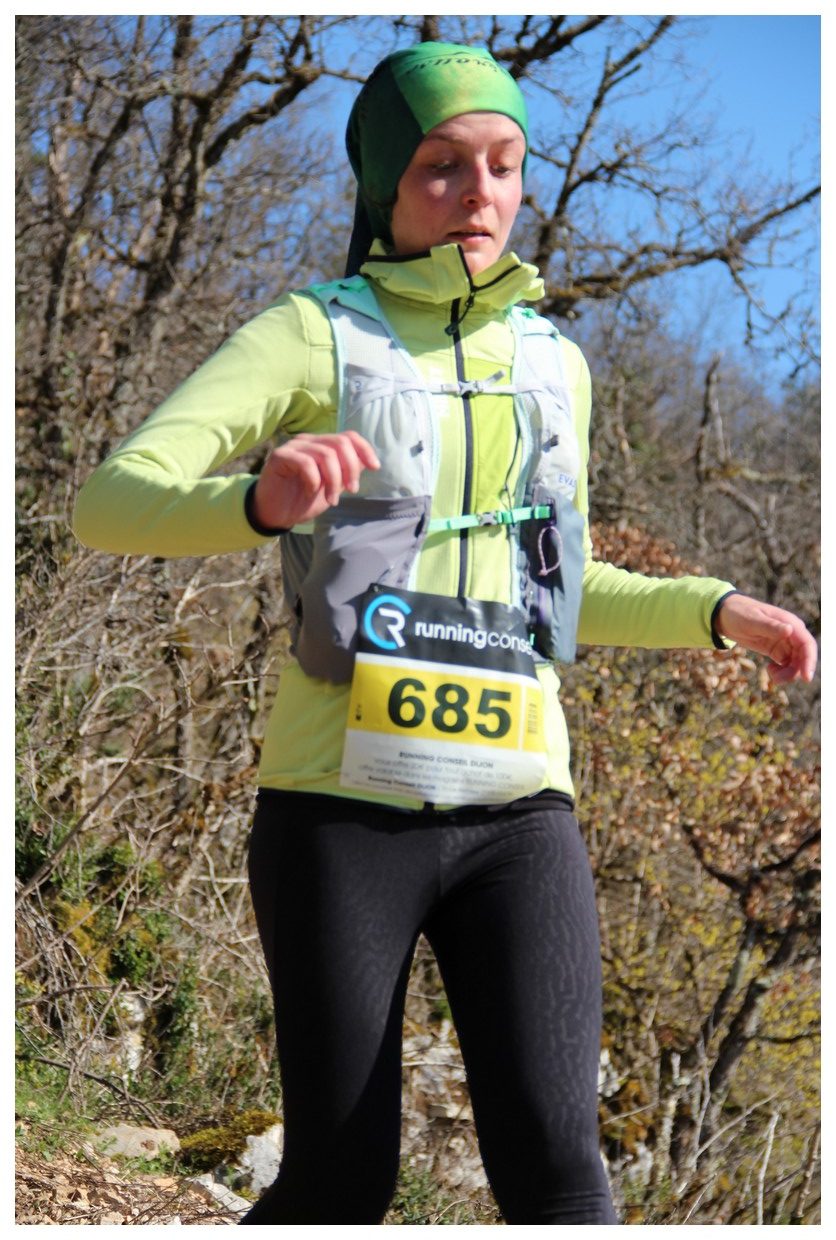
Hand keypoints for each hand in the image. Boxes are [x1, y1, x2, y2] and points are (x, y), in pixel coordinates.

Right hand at [252, 431, 379, 528]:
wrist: (276, 514)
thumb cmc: (303, 499)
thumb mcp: (333, 487)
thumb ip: (348, 473)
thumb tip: (368, 462)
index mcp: (322, 445)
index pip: (349, 436)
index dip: (364, 449)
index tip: (375, 467)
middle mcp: (309, 441)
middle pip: (340, 443)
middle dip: (350, 468)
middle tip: (351, 491)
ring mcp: (294, 446)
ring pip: (326, 454)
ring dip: (334, 481)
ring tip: (332, 500)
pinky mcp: (280, 456)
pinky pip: (306, 463)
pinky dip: (314, 481)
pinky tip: (310, 492)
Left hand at [715, 593, 817, 683]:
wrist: (726, 615)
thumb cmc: (739, 613)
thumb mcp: (752, 620)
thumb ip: (771, 626)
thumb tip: (790, 630)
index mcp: (790, 623)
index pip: (807, 644)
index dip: (809, 661)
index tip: (806, 678)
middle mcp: (791, 633)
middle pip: (803, 656)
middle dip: (795, 671)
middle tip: (777, 680)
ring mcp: (785, 642)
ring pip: (795, 663)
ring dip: (787, 673)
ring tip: (771, 675)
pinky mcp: (776, 650)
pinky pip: (786, 664)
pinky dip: (781, 672)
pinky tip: (769, 670)